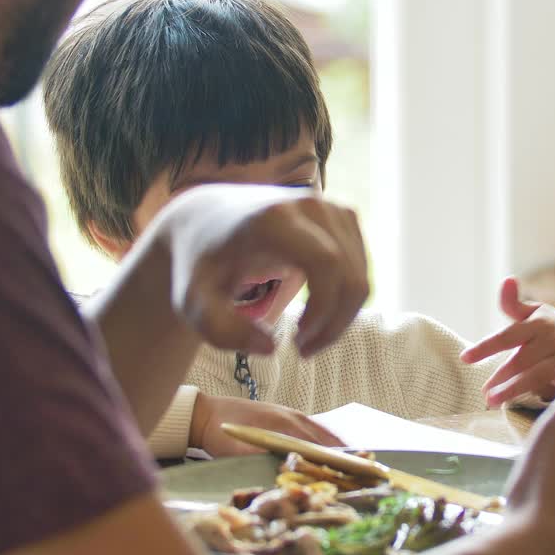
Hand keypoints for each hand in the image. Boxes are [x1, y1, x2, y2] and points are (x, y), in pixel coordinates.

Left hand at [158, 185, 368, 357]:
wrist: (204, 219)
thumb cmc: (200, 265)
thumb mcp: (193, 303)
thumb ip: (222, 331)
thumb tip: (271, 347)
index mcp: (274, 218)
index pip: (326, 263)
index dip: (323, 310)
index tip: (296, 343)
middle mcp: (309, 205)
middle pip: (348, 273)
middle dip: (334, 322)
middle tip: (303, 350)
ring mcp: (330, 207)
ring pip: (360, 273)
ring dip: (342, 315)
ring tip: (307, 336)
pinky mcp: (341, 215)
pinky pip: (360, 265)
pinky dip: (346, 298)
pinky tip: (317, 313)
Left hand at [189, 392, 343, 456]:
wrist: (205, 414)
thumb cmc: (222, 434)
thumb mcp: (240, 450)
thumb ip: (264, 456)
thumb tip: (287, 467)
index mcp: (283, 425)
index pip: (317, 443)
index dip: (336, 457)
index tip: (354, 467)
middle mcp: (290, 416)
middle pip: (324, 436)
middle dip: (344, 451)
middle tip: (365, 465)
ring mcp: (288, 413)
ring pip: (320, 429)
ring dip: (337, 443)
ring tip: (355, 457)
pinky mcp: (283, 414)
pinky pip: (312, 426)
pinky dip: (325, 436)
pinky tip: (331, 444)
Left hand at [460, 277, 554, 406]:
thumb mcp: (536, 313)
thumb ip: (513, 304)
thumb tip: (506, 280)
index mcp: (538, 324)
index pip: (508, 336)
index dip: (486, 347)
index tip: (464, 358)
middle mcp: (553, 338)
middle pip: (522, 359)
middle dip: (501, 376)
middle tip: (483, 393)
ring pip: (542, 373)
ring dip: (518, 387)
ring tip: (495, 401)